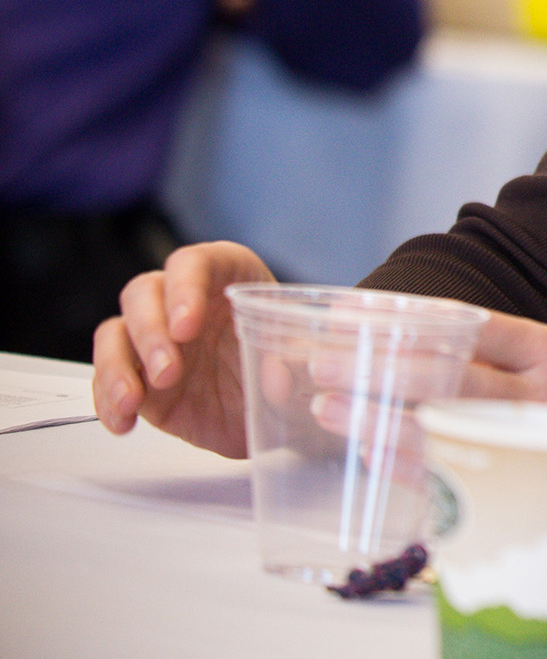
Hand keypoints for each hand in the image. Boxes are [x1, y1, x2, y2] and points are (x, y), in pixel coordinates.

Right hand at [92, 241, 275, 457]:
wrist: (273, 414)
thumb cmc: (285, 368)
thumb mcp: (301, 360)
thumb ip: (292, 361)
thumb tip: (277, 377)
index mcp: (225, 275)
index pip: (193, 263)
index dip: (185, 288)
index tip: (187, 326)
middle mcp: (180, 300)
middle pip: (143, 294)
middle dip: (150, 332)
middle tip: (170, 371)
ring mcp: (153, 338)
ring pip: (115, 333)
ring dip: (117, 367)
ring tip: (134, 401)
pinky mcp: (135, 376)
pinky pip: (106, 380)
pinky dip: (106, 401)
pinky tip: (123, 423)